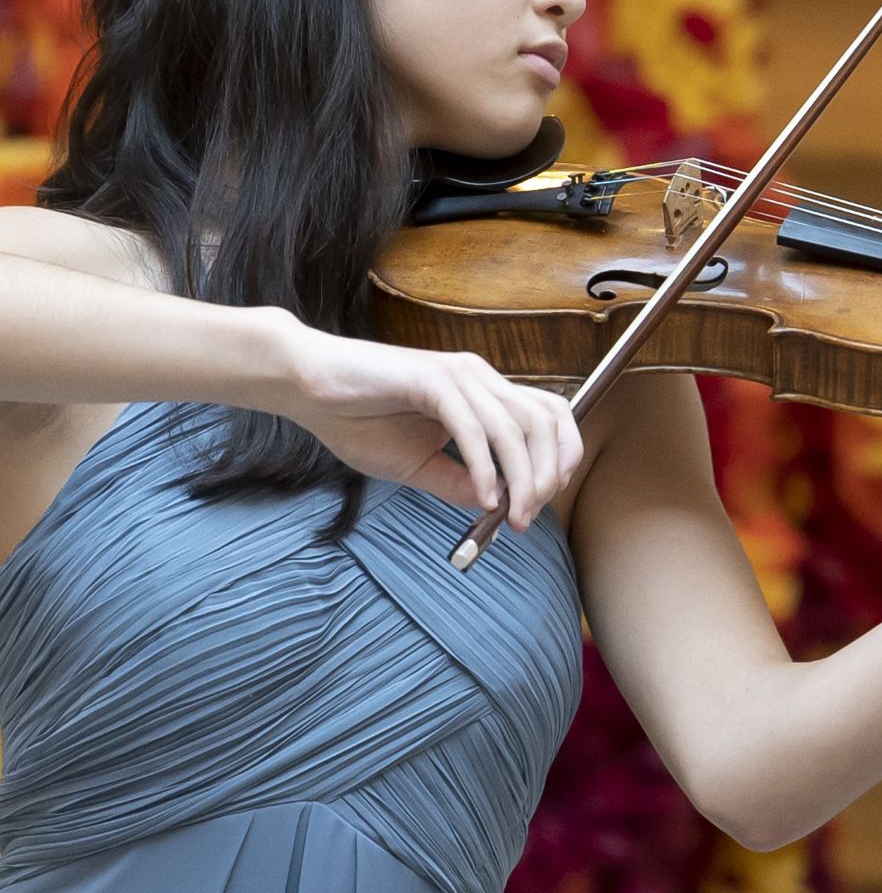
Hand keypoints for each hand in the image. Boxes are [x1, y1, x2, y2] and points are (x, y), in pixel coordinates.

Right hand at [275, 325, 582, 530]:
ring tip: (514, 515)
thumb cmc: (358, 420)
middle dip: (546, 474)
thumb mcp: (418, 465)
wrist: (308, 389)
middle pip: (543, 422)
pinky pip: (472, 429)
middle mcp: (478, 377)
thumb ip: (459, 482)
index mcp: (482, 391)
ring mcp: (457, 374)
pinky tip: (486, 497)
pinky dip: (485, 468)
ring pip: (514, 427)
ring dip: (522, 477)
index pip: (549, 415)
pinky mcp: (431, 379)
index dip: (562, 455)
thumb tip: (499, 506)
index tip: (546, 499)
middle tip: (530, 517)